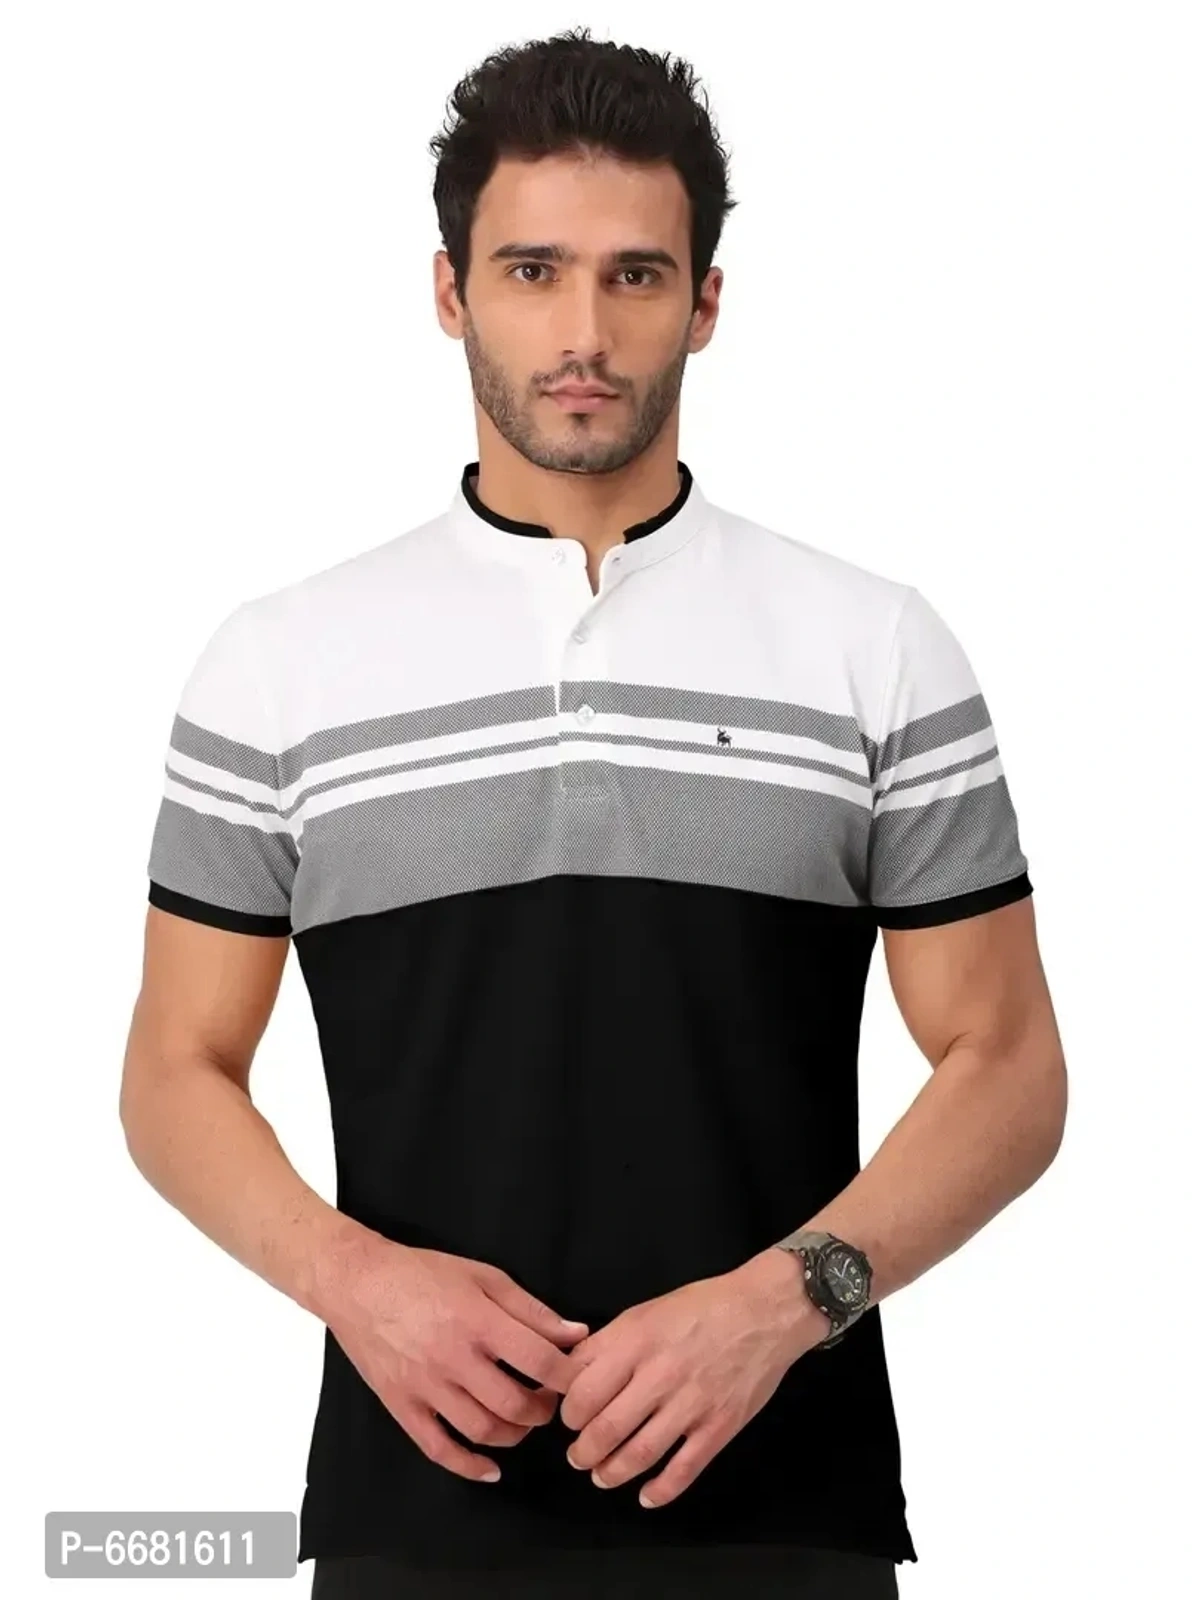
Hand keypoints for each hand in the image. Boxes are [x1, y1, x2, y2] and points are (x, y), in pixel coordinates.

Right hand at [323, 1241, 589, 1484]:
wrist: (358, 1284)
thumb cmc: (423, 1274)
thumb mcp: (484, 1276)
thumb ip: (531, 1309)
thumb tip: (576, 1334)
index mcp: (477, 1320)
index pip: (537, 1360)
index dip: (566, 1375)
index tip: (576, 1378)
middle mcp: (452, 1358)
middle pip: (513, 1403)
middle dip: (543, 1410)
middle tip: (549, 1401)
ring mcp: (425, 1387)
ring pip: (481, 1430)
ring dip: (514, 1435)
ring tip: (523, 1421)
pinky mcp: (401, 1406)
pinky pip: (438, 1449)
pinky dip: (469, 1466)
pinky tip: (490, 1469)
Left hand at [558, 1251, 824, 1508]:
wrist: (765, 1311)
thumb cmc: (701, 1306)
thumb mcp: (645, 1312)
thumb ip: (608, 1344)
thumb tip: (571, 1372)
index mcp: (635, 1341)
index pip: (582, 1391)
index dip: (569, 1412)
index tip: (570, 1418)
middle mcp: (659, 1374)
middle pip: (604, 1429)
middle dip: (583, 1451)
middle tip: (579, 1455)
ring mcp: (691, 1404)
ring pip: (638, 1454)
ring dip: (611, 1472)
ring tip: (601, 1475)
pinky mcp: (719, 1427)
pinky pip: (683, 1470)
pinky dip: (660, 1491)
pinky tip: (646, 1496)